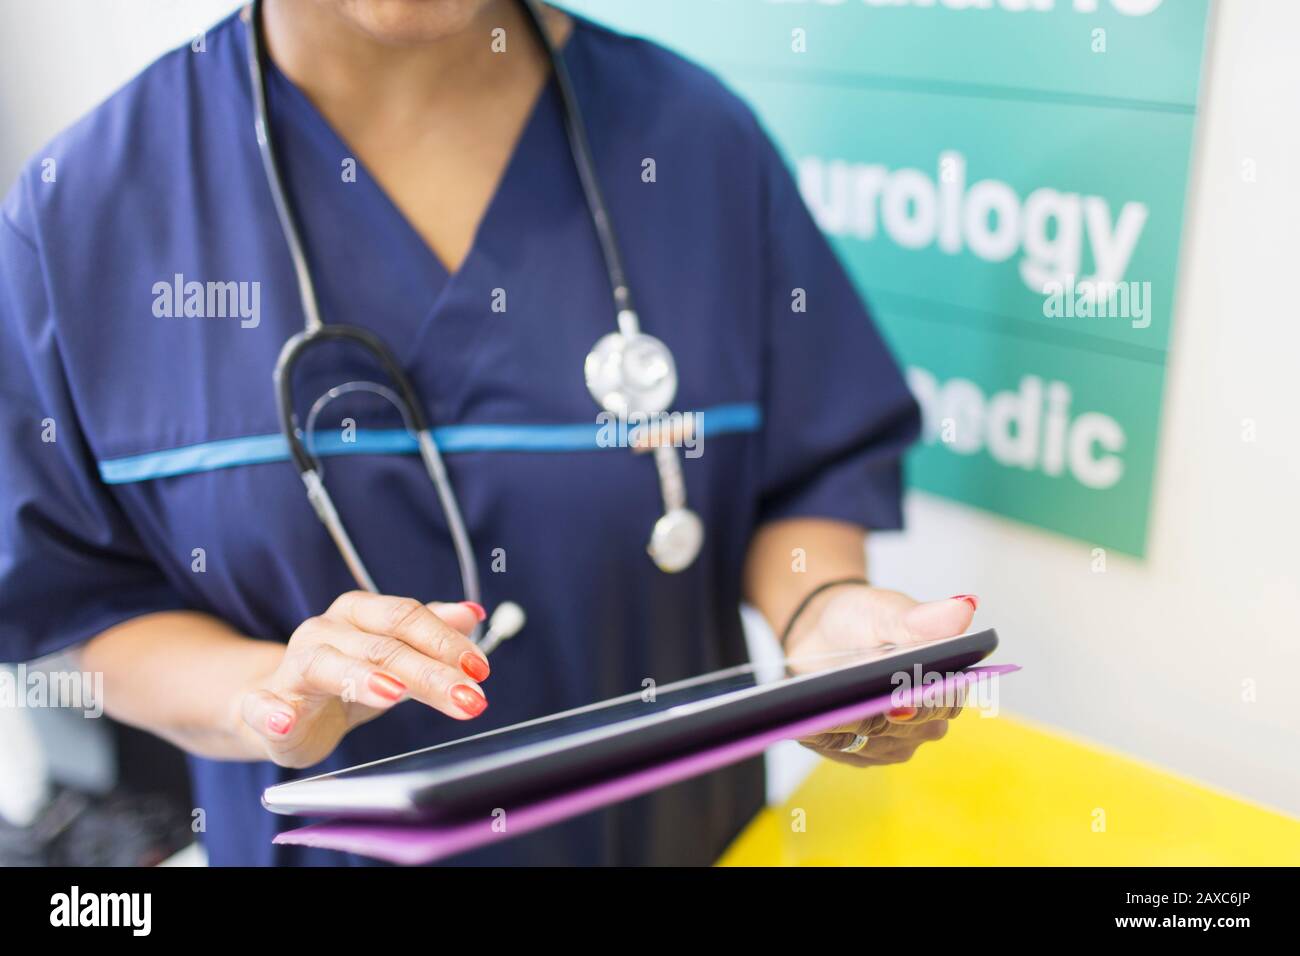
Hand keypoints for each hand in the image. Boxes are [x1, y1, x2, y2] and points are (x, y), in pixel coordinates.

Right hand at [239, 592, 491, 767]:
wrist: (280, 708)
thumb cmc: (347, 677)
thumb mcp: (394, 653)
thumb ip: (432, 633)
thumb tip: (472, 614)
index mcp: (358, 613)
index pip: (406, 617)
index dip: (445, 641)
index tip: (479, 668)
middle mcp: (325, 630)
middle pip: (381, 646)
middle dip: (430, 673)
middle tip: (468, 697)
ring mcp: (292, 666)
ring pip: (327, 665)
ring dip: (362, 678)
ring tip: (393, 693)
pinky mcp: (263, 706)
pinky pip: (262, 705)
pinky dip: (271, 712)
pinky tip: (284, 720)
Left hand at [786, 586, 977, 766]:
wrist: (823, 633)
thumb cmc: (862, 618)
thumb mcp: (886, 610)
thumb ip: (921, 618)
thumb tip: (964, 607)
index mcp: (945, 681)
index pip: (943, 703)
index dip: (922, 705)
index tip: (898, 701)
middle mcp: (927, 719)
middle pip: (906, 731)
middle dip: (875, 719)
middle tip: (845, 709)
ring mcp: (895, 740)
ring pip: (872, 744)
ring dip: (844, 730)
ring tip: (815, 715)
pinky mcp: (862, 751)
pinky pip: (842, 751)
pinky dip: (823, 737)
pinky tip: (803, 724)